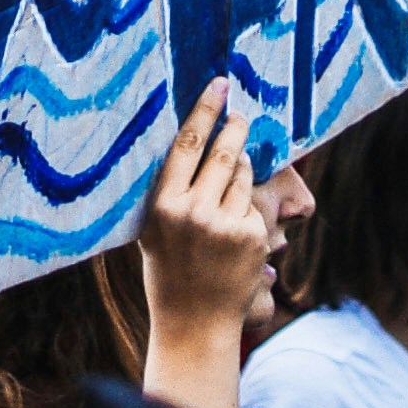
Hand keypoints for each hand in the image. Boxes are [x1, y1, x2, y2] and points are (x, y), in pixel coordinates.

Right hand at [138, 80, 272, 365]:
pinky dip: (247, 205)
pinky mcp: (252, 236)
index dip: (204, 109)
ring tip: (230, 185)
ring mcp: (226, 224)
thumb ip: (171, 189)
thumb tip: (195, 139)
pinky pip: (253, 204)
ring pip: (242, 174)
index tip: (219, 84)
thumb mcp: (154, 228)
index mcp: (163, 205)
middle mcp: (194, 211)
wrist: (194, 323)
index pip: (186, 144)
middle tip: (240, 114)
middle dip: (235, 127)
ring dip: (241, 168)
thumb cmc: (169, 270)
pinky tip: (235, 229)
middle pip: (222, 151)